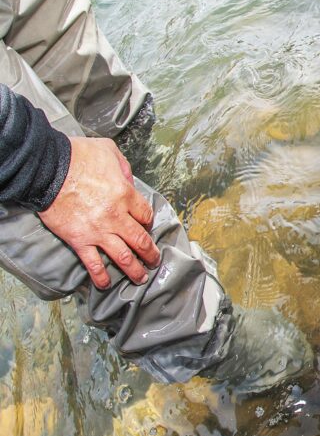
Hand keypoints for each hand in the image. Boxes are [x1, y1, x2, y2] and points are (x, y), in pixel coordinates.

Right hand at [37, 138, 159, 289]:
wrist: (48, 169)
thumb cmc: (78, 156)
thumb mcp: (109, 152)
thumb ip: (123, 167)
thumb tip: (129, 180)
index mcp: (126, 195)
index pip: (146, 215)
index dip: (148, 222)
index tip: (147, 226)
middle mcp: (116, 217)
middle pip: (140, 240)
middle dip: (150, 254)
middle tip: (155, 261)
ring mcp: (98, 231)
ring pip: (123, 256)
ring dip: (134, 270)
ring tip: (140, 278)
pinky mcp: (79, 240)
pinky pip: (93, 263)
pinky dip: (101, 275)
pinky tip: (106, 284)